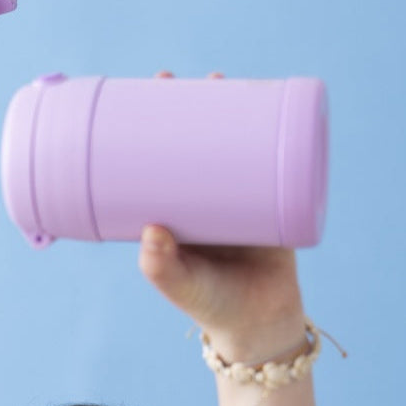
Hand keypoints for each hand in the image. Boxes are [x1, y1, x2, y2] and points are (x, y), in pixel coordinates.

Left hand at [137, 70, 305, 360]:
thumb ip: (162, 268)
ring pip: (229, 142)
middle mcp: (202, 196)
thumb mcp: (182, 286)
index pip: (152, 161)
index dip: (143, 131)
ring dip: (226, 107)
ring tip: (220, 79)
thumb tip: (151, 230)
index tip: (132, 104)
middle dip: (183, 106)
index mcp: (172, 211)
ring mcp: (238, 195)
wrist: (263, 326)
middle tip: (173, 79)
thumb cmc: (213, 307)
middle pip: (189, 141)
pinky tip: (269, 101)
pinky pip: (270, 158)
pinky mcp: (273, 199)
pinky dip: (270, 131)